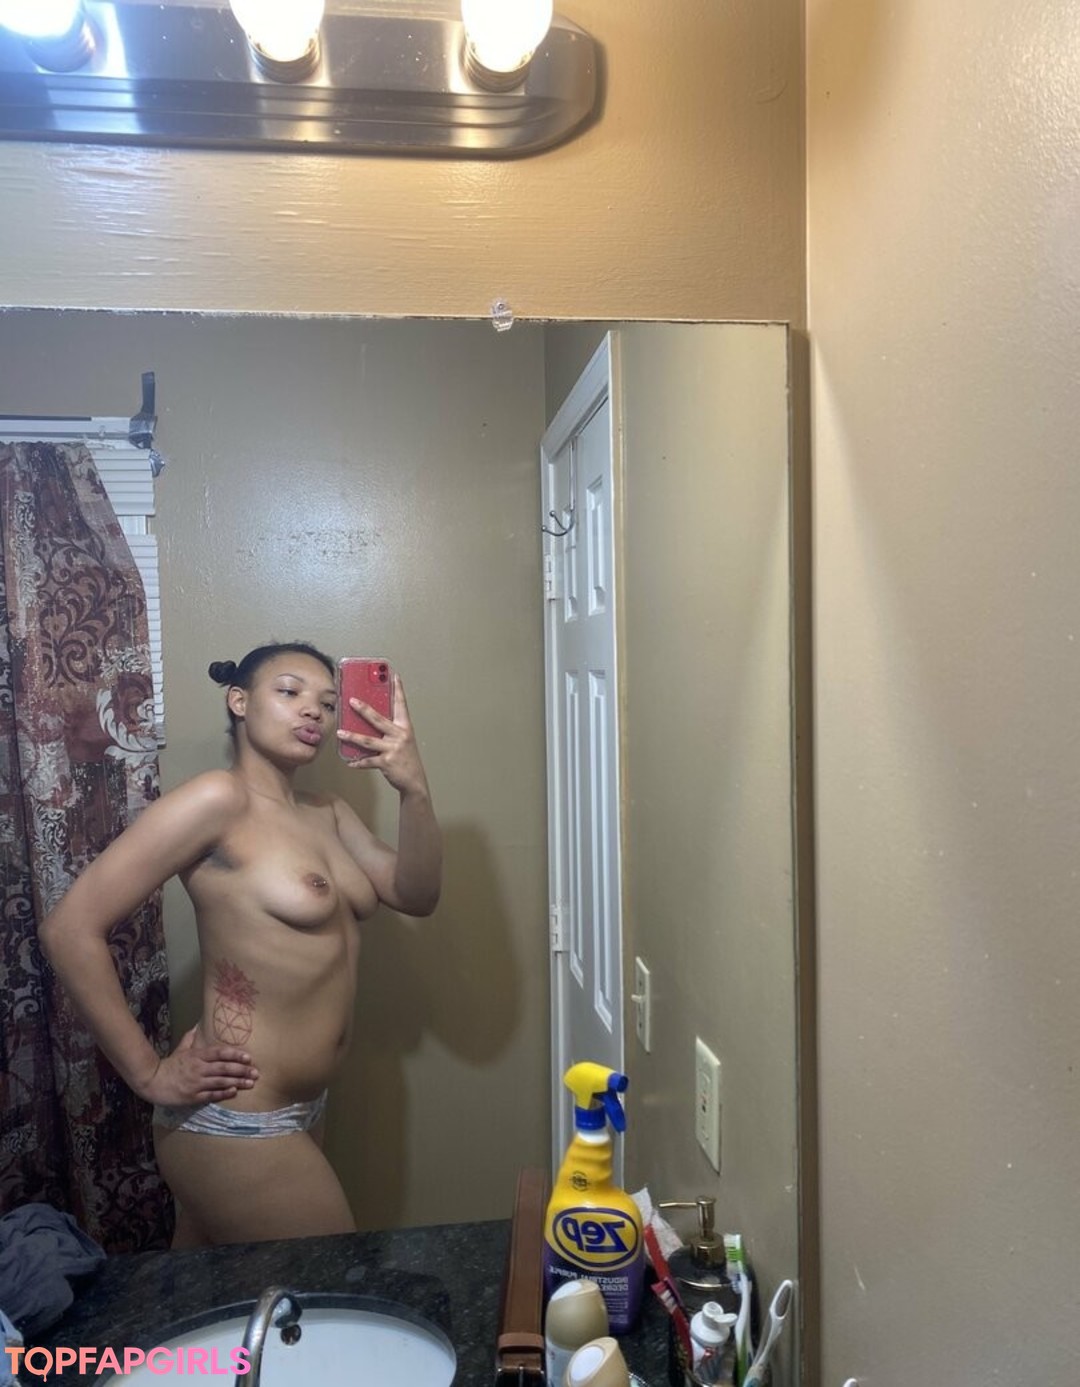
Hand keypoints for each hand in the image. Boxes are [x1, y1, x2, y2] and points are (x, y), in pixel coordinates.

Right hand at [139, 1026, 259, 1106]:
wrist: (152, 1081)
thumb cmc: (169, 1066)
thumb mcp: (180, 1050)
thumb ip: (190, 1038)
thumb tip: (197, 1024)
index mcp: (197, 1056)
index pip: (220, 1053)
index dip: (235, 1054)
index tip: (249, 1057)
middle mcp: (199, 1068)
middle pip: (224, 1068)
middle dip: (242, 1070)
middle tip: (256, 1072)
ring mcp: (196, 1083)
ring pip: (221, 1081)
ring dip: (237, 1082)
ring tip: (251, 1083)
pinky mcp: (192, 1096)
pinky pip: (211, 1095)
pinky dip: (223, 1093)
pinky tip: (234, 1092)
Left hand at [335, 673, 429, 797]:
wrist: (414, 781)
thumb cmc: (407, 759)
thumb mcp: (403, 740)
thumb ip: (390, 730)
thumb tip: (369, 720)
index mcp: (405, 727)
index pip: (401, 705)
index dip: (398, 690)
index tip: (394, 676)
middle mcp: (400, 736)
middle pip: (378, 719)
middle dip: (364, 709)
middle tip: (352, 701)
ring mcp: (393, 749)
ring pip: (368, 740)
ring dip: (351, 736)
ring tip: (340, 732)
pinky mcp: (386, 762)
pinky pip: (368, 761)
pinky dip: (357, 762)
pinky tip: (349, 762)